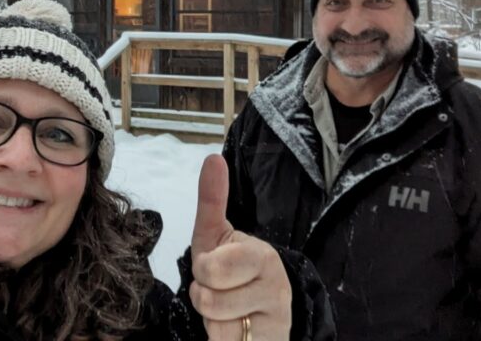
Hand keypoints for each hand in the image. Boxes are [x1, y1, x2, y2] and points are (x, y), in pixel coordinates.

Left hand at [189, 154, 291, 339]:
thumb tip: (212, 159)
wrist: (264, 317)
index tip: (215, 267)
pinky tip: (235, 331)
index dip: (203, 271)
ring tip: (228, 310)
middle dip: (204, 296)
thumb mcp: (217, 237)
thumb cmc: (233, 273)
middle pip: (208, 299)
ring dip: (212, 321)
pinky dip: (221, 339)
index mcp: (263, 255)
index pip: (210, 268)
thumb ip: (212, 200)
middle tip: (220, 290)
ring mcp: (276, 320)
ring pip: (216, 326)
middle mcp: (277, 287)